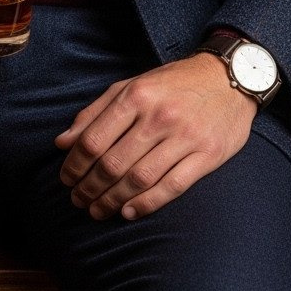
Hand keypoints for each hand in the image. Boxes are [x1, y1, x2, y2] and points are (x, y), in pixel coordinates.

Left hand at [55, 52, 256, 220]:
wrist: (229, 78)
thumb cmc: (174, 84)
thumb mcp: (132, 86)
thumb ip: (95, 112)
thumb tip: (62, 142)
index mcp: (136, 96)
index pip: (94, 139)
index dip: (74, 165)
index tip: (66, 179)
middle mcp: (159, 116)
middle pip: (113, 163)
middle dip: (90, 188)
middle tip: (78, 201)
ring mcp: (185, 137)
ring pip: (140, 179)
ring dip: (113, 201)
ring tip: (98, 210)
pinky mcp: (207, 155)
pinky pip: (172, 187)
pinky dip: (147, 204)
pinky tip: (129, 212)